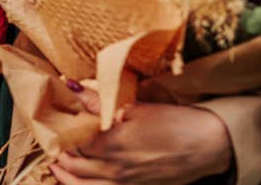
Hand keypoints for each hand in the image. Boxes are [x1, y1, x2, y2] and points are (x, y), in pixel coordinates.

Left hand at [49, 87, 231, 184]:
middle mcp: (111, 167)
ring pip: (81, 182)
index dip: (58, 127)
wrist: (209, 146)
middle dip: (57, 151)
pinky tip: (77, 179)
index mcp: (109, 143)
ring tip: (56, 163)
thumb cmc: (175, 122)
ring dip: (65, 173)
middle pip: (71, 162)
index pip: (69, 138)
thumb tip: (70, 86)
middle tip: (51, 139)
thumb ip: (97, 100)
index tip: (51, 117)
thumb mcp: (134, 107)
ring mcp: (122, 181)